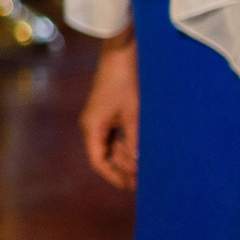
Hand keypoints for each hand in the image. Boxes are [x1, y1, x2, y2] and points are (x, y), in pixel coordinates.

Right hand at [81, 33, 139, 190]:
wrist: (122, 51)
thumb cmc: (127, 81)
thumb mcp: (134, 114)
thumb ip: (134, 143)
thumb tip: (137, 167)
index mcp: (93, 127)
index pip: (99, 162)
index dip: (115, 177)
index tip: (133, 188)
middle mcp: (92, 124)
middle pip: (105, 155)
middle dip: (123, 168)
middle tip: (145, 181)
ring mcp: (100, 117)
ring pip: (111, 146)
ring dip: (127, 157)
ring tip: (147, 167)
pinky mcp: (108, 110)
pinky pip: (116, 134)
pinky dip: (128, 144)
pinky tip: (143, 149)